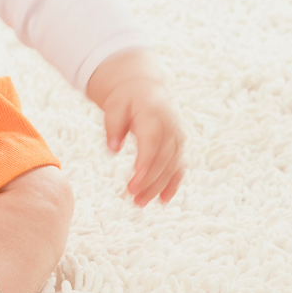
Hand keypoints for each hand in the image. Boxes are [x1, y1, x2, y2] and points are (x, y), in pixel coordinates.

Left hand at [86, 49, 185, 205]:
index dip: (146, 161)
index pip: (152, 141)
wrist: (144, 90)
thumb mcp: (114, 106)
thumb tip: (113, 149)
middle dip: (150, 180)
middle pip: (163, 158)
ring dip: (158, 186)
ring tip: (140, 203)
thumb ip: (113, 126)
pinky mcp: (177, 147)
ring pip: (172, 166)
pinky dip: (173, 184)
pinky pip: (178, 167)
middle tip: (132, 197)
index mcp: (153, 114)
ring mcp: (176, 138)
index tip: (135, 180)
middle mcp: (170, 127)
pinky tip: (163, 200)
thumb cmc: (126, 99)